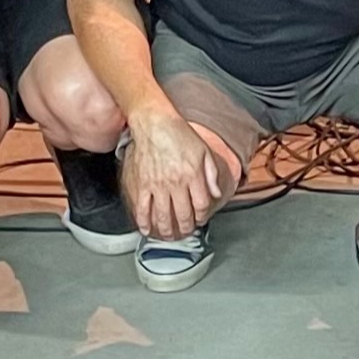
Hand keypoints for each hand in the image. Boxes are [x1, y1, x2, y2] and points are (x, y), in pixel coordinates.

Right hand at [122, 107, 231, 239]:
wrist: (154, 124)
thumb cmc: (178, 134)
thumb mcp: (203, 151)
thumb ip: (212, 174)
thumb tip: (216, 193)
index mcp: (193, 175)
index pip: (201, 205)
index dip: (202, 216)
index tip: (200, 219)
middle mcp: (176, 183)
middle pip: (183, 215)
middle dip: (186, 228)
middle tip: (185, 231)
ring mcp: (157, 185)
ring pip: (163, 216)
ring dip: (167, 231)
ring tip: (169, 235)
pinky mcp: (141, 184)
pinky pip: (142, 209)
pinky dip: (144, 222)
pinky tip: (146, 229)